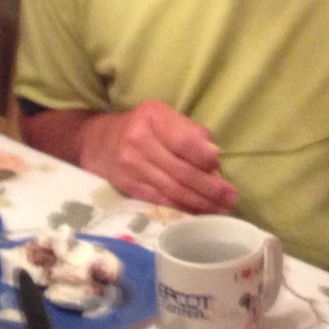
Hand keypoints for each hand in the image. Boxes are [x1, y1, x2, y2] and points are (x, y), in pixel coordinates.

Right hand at [78, 99, 236, 212]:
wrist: (97, 143)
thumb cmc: (142, 126)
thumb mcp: (163, 116)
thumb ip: (189, 131)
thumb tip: (213, 155)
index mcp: (152, 117)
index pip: (183, 141)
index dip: (204, 156)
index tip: (219, 166)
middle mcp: (138, 141)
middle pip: (180, 170)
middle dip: (209, 187)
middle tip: (231, 197)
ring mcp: (131, 167)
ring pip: (172, 190)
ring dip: (200, 203)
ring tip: (221, 209)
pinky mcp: (129, 187)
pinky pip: (160, 200)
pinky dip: (182, 208)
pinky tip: (199, 213)